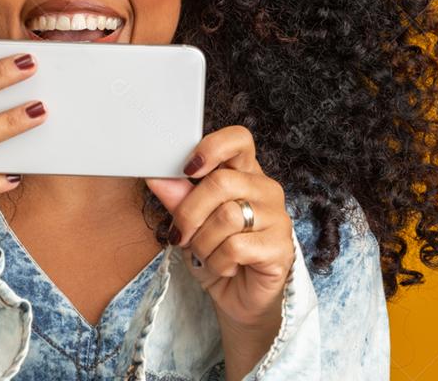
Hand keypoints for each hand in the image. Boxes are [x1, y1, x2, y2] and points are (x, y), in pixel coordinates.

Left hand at [145, 125, 293, 329]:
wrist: (238, 298)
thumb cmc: (216, 252)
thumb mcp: (190, 223)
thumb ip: (177, 198)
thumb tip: (156, 176)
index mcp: (244, 173)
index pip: (238, 139)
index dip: (211, 147)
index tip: (187, 168)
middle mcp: (265, 189)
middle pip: (220, 182)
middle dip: (189, 213)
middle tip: (180, 234)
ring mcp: (277, 217)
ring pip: (226, 216)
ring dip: (203, 243)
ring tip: (206, 254)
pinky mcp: (281, 247)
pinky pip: (236, 247)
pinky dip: (218, 261)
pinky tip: (224, 267)